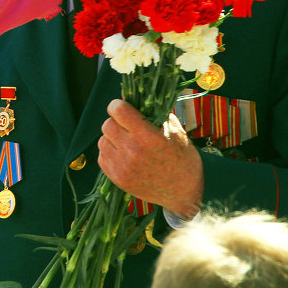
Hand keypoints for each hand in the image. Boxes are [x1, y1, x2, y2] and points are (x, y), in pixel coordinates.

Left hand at [97, 100, 202, 218]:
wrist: (185, 192)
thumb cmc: (182, 158)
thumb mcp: (174, 130)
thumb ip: (153, 111)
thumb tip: (132, 96)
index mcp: (148, 136)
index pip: (118, 110)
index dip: (118, 105)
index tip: (122, 107)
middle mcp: (132, 151)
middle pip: (107, 124)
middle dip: (116, 121)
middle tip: (127, 126)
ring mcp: (123, 167)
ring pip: (102, 140)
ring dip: (112, 138)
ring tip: (127, 142)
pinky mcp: (118, 179)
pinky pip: (102, 157)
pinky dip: (110, 153)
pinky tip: (124, 155)